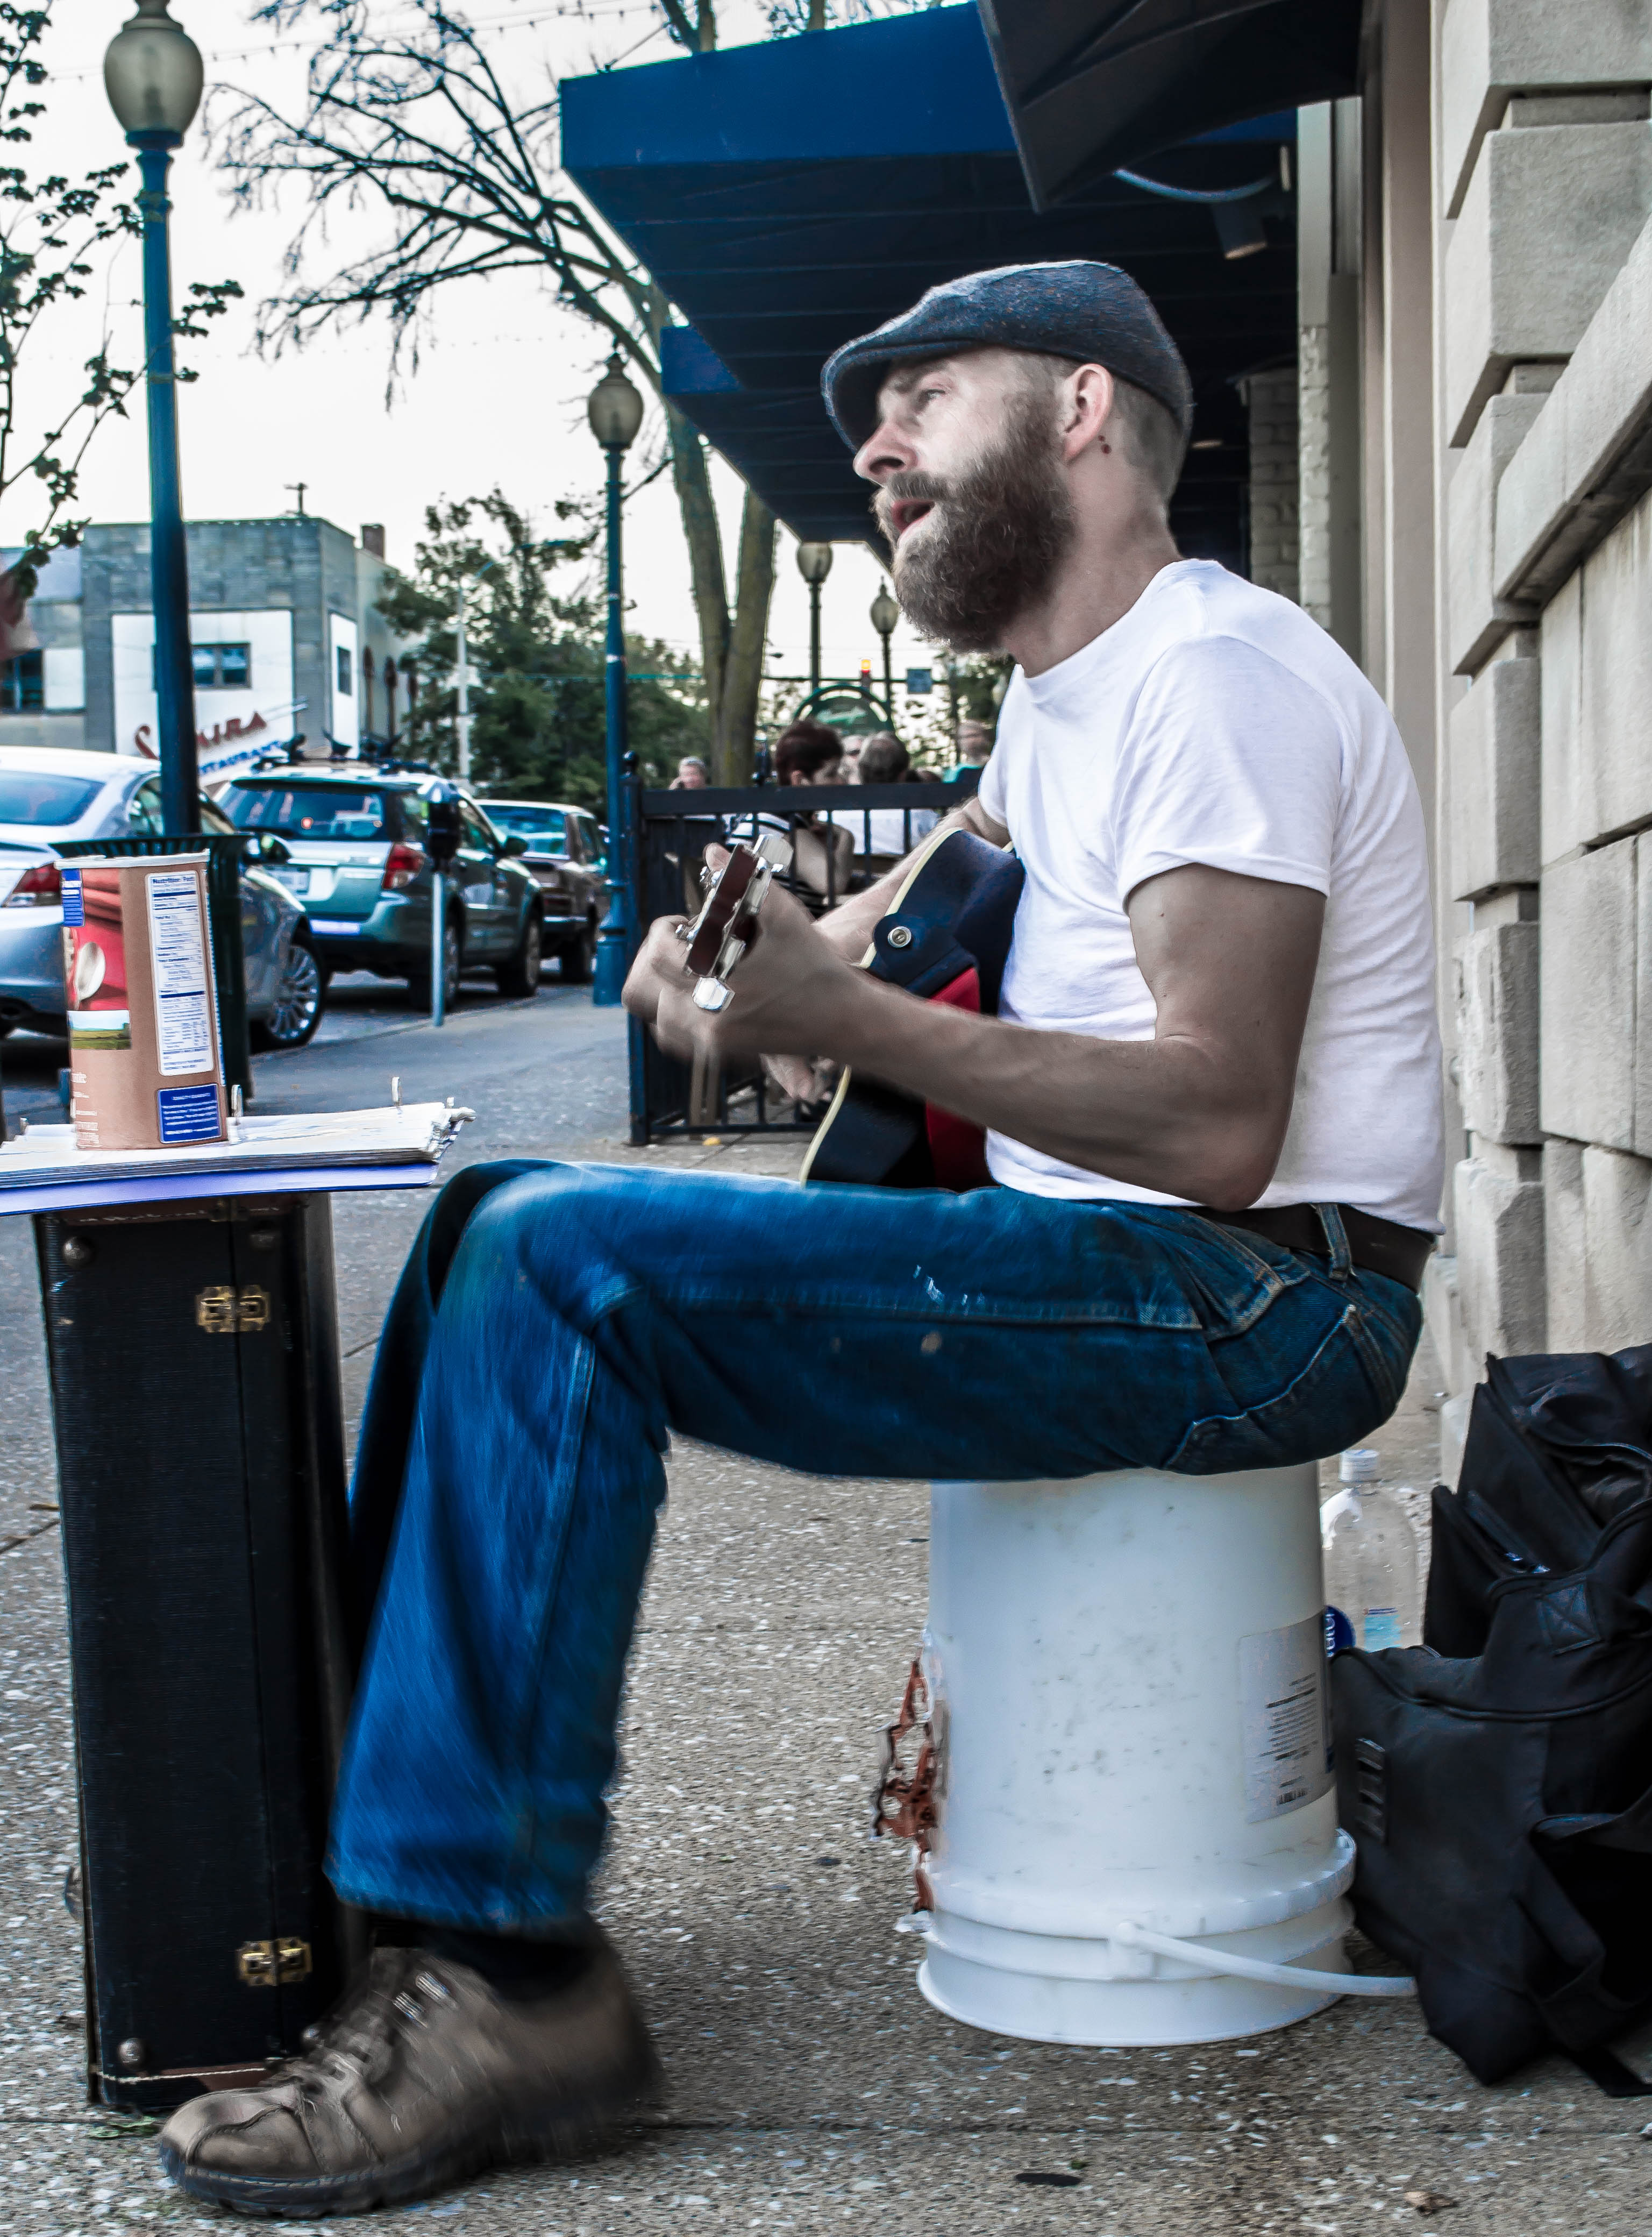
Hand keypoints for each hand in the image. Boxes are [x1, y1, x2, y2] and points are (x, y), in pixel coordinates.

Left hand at [622, 846, 865, 1070]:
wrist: (843, 1019)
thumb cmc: (816, 966)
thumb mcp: (784, 916)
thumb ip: (745, 882)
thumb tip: (712, 851)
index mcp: (720, 983)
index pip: (661, 957)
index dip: (667, 933)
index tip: (686, 923)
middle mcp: (711, 1018)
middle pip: (653, 988)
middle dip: (665, 959)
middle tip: (685, 942)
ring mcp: (715, 1040)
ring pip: (662, 1017)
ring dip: (667, 990)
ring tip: (689, 969)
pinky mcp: (723, 1051)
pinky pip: (678, 1038)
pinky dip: (677, 1017)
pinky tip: (695, 995)